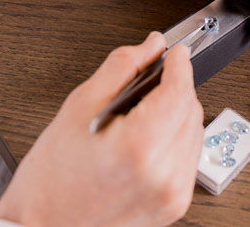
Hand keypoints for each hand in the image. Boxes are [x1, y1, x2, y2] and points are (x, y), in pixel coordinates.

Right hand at [0, 32, 203, 226]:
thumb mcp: (80, 108)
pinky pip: (190, 154)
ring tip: (144, 115)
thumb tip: (151, 46)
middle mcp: (165, 174)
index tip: (177, 53)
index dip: (180, 65)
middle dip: (176, 88)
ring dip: (177, 113)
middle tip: (150, 85)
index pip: (180, 90)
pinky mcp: (176, 202)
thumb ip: (122, 68)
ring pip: (195, 130)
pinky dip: (177, 137)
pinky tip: (152, 137)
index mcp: (140, 147)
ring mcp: (174, 192)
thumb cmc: (54, 177)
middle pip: (191, 109)